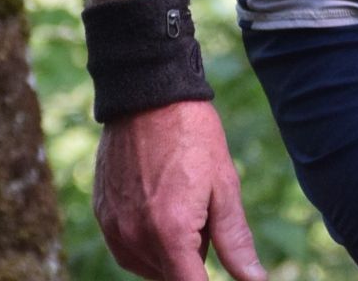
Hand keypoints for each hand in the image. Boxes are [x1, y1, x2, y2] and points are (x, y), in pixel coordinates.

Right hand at [93, 99, 265, 280]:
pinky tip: (159, 202)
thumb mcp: (224, 186)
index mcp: (170, 233)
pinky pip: (127, 248)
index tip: (214, 263)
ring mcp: (114, 227)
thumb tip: (255, 280)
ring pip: (149, 266)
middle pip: (171, 276)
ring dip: (168, 250)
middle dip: (192, 257)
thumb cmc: (193, 136)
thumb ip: (236, 241)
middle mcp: (136, 237)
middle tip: (202, 212)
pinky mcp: (102, 215)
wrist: (148, 94)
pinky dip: (147, 239)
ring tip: (179, 201)